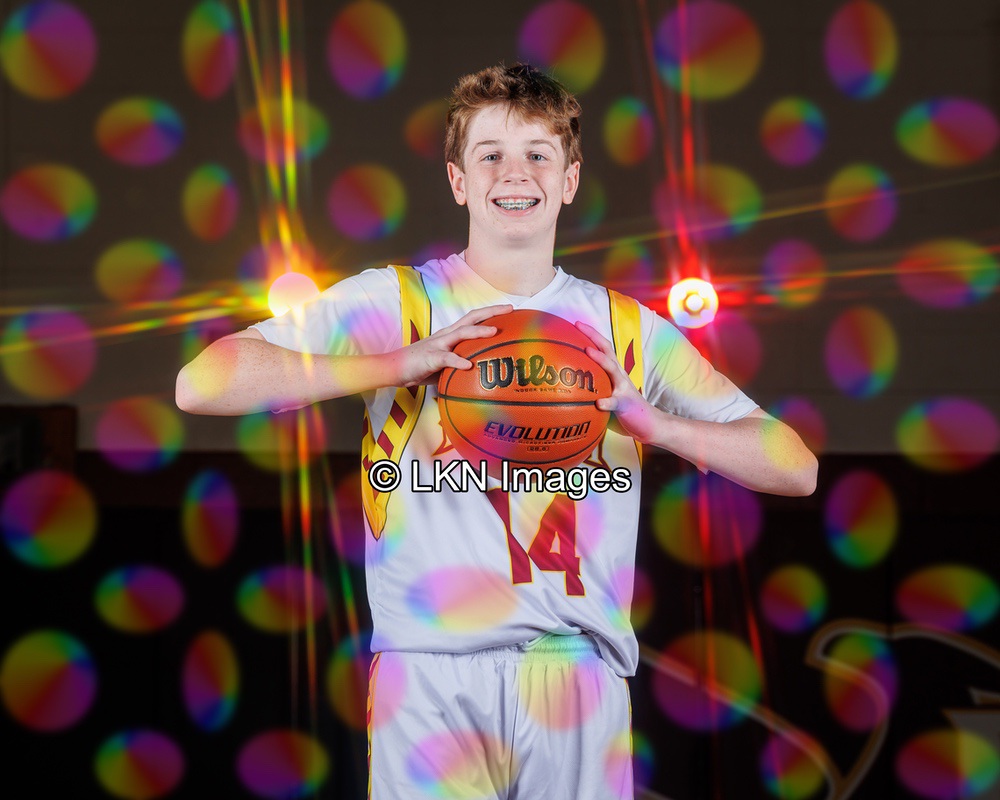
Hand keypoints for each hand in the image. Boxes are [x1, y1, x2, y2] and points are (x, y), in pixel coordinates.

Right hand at [394, 304, 512, 386]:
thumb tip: (482, 372)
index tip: (510, 309)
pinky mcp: (430, 357)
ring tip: (494, 332)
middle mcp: (447, 334)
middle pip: (471, 318)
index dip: (492, 312)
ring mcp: (438, 344)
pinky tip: (468, 366)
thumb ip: (463, 362)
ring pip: (461, 333)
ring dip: (478, 332)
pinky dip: (457, 361)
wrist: (395, 368)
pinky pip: (446, 358)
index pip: (474, 318)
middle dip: (491, 313)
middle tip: (510, 309)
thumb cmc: (423, 366)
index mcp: (451, 334)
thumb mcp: (447, 363)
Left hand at [575, 321, 662, 443]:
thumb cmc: (623, 409)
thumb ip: (594, 387)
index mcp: (614, 372)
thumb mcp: (608, 394)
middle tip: (578, 325)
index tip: (576, 323)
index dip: (591, 334)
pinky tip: (598, 403)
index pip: (602, 348)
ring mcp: (624, 388)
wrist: (649, 423)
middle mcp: (619, 375)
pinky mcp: (626, 404)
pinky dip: (607, 401)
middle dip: (593, 336)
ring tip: (587, 351)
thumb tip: (569, 386)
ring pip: (612, 370)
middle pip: (607, 350)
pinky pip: (616, 402)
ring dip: (600, 359)